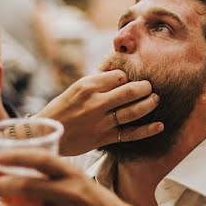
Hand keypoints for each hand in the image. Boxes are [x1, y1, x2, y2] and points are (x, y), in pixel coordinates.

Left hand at [0, 149, 132, 205]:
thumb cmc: (94, 201)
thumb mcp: (80, 180)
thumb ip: (55, 175)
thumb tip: (19, 166)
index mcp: (74, 174)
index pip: (43, 160)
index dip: (19, 157)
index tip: (0, 157)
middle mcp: (72, 193)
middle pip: (29, 187)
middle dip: (4, 186)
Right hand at [39, 69, 162, 155]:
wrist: (46, 132)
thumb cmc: (62, 108)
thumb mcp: (76, 87)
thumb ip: (97, 79)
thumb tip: (118, 67)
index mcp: (88, 86)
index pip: (119, 75)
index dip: (128, 76)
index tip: (130, 79)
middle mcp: (96, 102)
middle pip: (130, 90)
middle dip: (145, 87)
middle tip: (149, 87)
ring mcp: (101, 121)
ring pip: (133, 111)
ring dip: (149, 104)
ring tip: (155, 99)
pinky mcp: (104, 138)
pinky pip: (130, 133)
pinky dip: (147, 130)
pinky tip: (159, 125)